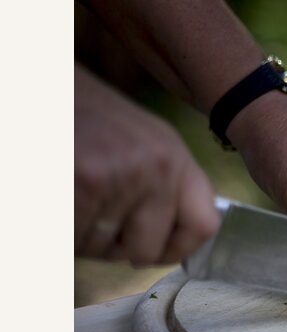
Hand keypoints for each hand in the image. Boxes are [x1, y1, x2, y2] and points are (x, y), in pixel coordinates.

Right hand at [74, 66, 219, 264]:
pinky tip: (60, 196)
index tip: (159, 250)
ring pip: (104, 250)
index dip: (179, 248)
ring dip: (83, 235)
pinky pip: (76, 241)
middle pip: (149, 250)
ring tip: (73, 193)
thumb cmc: (79, 116)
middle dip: (117, 248)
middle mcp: (158, 165)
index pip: (205, 224)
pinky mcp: (86, 183)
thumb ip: (162, 186)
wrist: (37, 81)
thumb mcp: (136, 142)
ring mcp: (123, 175)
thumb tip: (177, 241)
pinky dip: (62, 232)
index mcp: (174, 155)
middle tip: (94, 216)